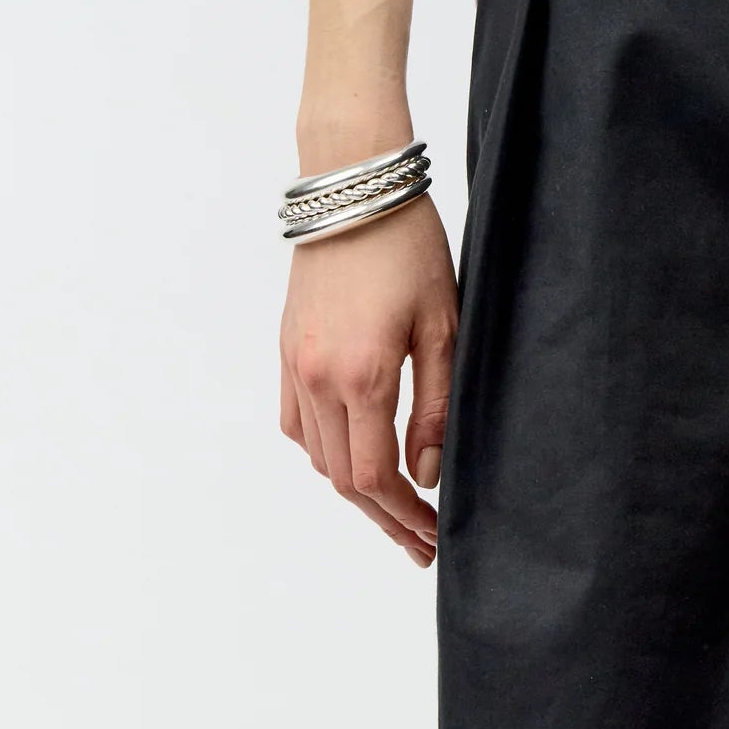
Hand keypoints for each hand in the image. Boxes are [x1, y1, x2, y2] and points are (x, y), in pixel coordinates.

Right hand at [279, 195, 457, 566]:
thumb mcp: (443, 322)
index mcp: (362, 376)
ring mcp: (295, 366)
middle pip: (344, 479)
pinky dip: (321, 450)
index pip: (376, 478)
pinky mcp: (285, 349)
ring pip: (317, 456)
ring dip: (353, 488)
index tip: (434, 538)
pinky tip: (349, 451)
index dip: (406, 518)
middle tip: (419, 543)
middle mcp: (318, 379)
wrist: (353, 185)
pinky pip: (295, 423)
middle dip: (384, 518)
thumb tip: (426, 473)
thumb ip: (436, 403)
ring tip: (393, 504)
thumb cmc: (408, 245)